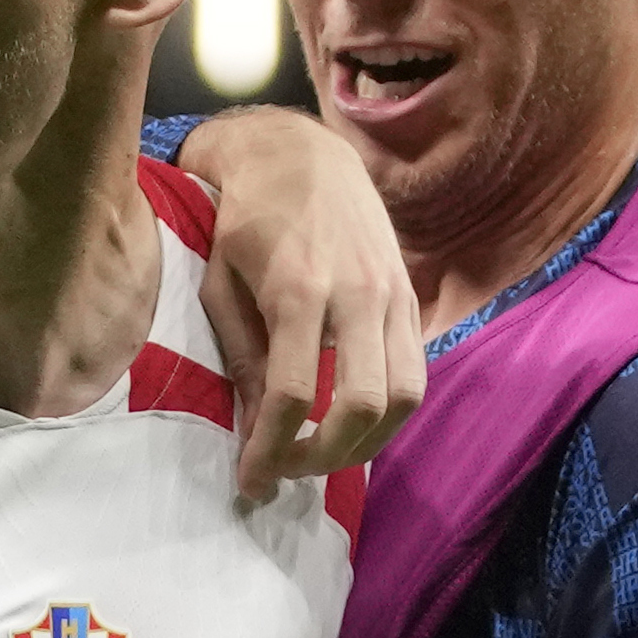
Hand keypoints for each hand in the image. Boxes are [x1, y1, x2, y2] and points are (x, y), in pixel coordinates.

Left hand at [176, 104, 426, 499]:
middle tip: (287, 471)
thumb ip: (243, 357)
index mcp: (299, 289)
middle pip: (362, 406)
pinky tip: (350, 421)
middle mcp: (356, 294)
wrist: (302, 155)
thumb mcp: (222, 283)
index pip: (292, 394)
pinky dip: (387, 411)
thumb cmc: (247, 219)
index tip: (252, 481)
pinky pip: (414, 373)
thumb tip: (255, 428)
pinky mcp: (410, 297)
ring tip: (323, 456)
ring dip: (366, 444)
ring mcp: (392, 295)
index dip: (271, 449)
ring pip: (403, 398)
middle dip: (324, 457)